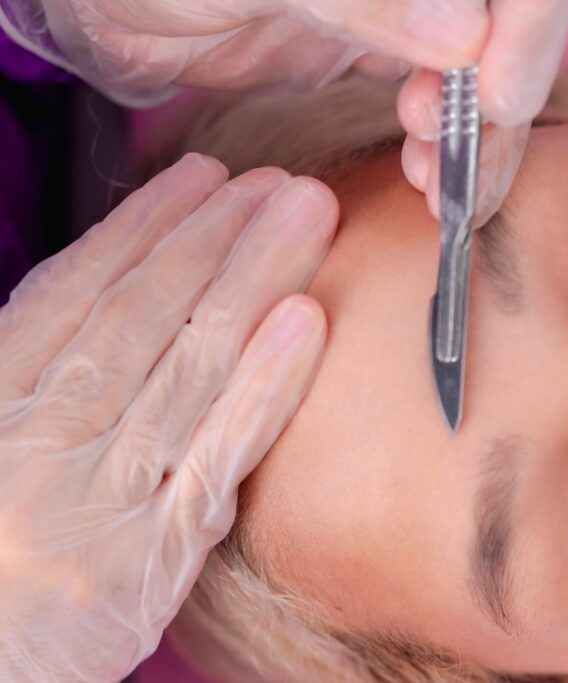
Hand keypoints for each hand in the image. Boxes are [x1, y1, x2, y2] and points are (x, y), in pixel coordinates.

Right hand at [0, 154, 336, 681]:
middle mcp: (44, 436)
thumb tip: (111, 280)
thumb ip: (36, 362)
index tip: (201, 177)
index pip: (76, 293)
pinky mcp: (155, 552)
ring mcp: (104, 494)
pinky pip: (220, 453)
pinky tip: (305, 320)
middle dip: (217, 236)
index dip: (144, 227)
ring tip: (303, 215)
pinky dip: (265, 385)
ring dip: (253, 279)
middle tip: (278, 181)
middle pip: (144, 313)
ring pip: (190, 365)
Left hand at [2, 0, 567, 224]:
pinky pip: (446, 99)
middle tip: (453, 161)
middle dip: (499, 101)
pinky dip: (448, 145)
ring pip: (486, 72)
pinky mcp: (388, 50)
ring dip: (478, 135)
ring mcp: (409, 8)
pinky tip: (427, 176)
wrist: (115, 2)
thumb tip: (464, 33)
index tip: (493, 98)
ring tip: (438, 182)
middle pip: (511, 30)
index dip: (525, 33)